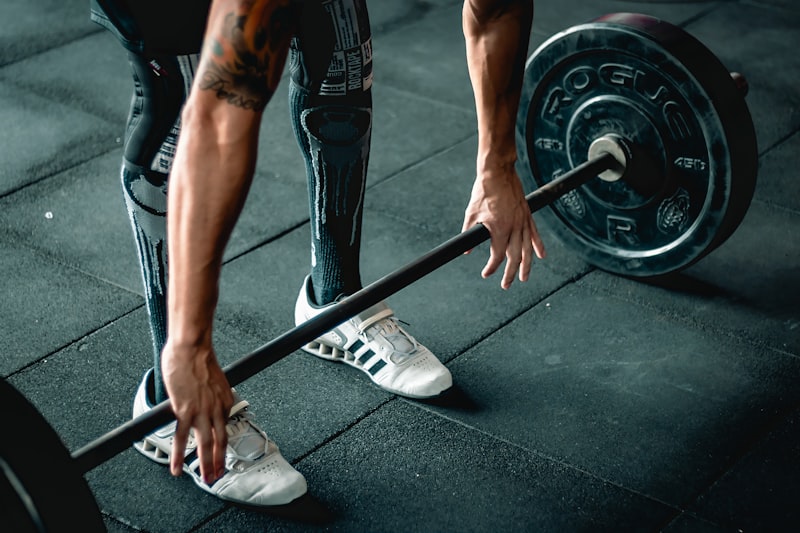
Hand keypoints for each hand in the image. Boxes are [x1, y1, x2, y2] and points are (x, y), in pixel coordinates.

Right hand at [160, 339, 232, 483]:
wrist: (191, 349)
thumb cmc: (199, 358)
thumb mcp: (215, 379)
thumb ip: (212, 393)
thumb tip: (205, 399)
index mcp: (225, 400)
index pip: (225, 427)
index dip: (223, 443)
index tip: (221, 454)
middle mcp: (217, 408)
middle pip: (220, 441)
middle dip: (220, 462)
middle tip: (217, 475)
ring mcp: (202, 412)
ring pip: (205, 445)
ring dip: (205, 464)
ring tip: (205, 478)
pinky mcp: (185, 411)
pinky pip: (183, 438)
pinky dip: (180, 456)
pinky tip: (178, 468)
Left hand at [462, 166, 544, 288]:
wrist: (498, 172)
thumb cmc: (483, 191)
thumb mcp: (471, 214)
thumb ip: (469, 234)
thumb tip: (465, 251)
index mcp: (500, 229)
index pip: (497, 255)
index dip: (492, 267)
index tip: (486, 273)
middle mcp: (514, 227)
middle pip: (515, 256)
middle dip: (510, 273)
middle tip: (506, 285)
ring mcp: (523, 221)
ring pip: (527, 248)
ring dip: (526, 265)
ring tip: (524, 277)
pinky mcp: (527, 214)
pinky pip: (535, 234)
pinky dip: (538, 246)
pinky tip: (541, 256)